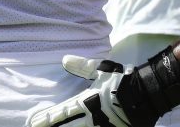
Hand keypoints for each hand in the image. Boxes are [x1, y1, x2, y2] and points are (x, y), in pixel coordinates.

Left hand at [25, 56, 151, 126]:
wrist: (145, 95)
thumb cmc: (121, 81)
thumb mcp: (100, 69)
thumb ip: (82, 66)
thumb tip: (65, 60)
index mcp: (85, 101)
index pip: (62, 112)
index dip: (47, 118)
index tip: (35, 121)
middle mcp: (90, 117)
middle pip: (66, 126)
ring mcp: (99, 126)